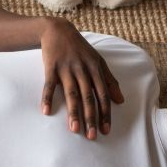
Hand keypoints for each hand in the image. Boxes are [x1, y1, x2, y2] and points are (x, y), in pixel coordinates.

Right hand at [40, 17, 123, 139]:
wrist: (57, 30)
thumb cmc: (80, 49)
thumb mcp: (98, 61)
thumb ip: (110, 81)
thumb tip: (120, 100)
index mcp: (95, 70)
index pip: (102, 95)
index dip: (105, 113)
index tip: (106, 130)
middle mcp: (82, 70)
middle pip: (88, 98)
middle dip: (91, 117)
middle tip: (92, 136)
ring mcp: (66, 69)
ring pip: (71, 94)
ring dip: (73, 112)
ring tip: (74, 130)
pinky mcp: (51, 68)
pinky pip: (49, 85)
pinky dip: (47, 98)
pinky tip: (46, 112)